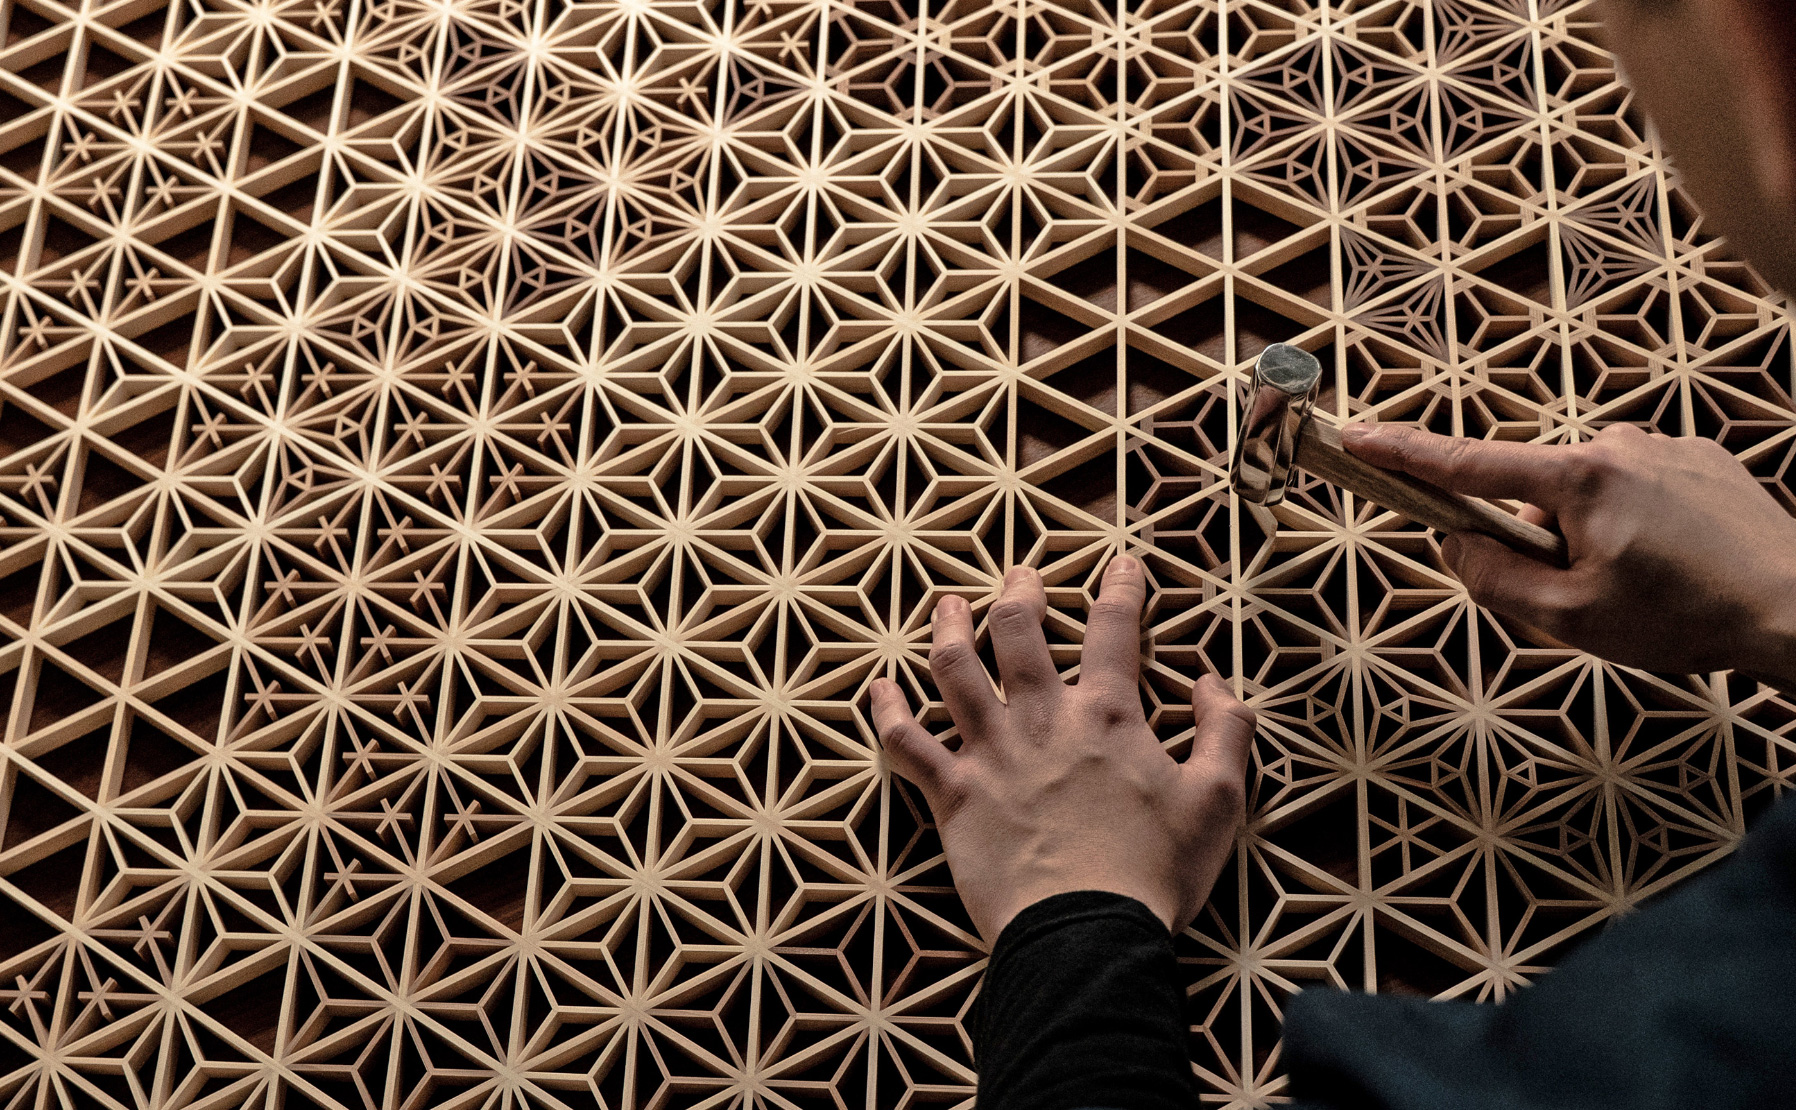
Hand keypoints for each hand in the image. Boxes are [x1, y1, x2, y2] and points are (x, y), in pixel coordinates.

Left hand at [870, 556, 1254, 941]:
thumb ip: (1224, 731)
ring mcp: (990, 753)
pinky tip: (878, 687)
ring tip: (947, 605)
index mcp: (1106, 715)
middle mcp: (1041, 719)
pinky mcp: (953, 794)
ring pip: (954, 668)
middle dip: (1020, 593)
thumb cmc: (1154, 872)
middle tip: (1020, 575)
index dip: (1120, 588)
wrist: (1085, 933)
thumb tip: (1211, 682)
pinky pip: (905, 742)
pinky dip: (886, 711)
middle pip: (1018, 630)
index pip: (1113, 629)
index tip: (1123, 564)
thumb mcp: (1217, 800)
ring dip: (949, 628)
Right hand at [1342, 422, 1795, 681]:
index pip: (1466, 463)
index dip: (1403, 454)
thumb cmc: (1689, 619)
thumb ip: (1494, 579)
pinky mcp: (1703, 458)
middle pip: (1536, 494)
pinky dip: (1642, 527)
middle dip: (1543, 541)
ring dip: (1596, 537)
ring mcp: (1665, 447)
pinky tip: (1680, 566)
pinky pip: (1640, 489)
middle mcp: (1618, 445)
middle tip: (1589, 596)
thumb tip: (1457, 543)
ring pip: (1590, 496)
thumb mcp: (1570, 619)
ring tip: (1650, 588)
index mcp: (1578, 479)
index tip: (1357, 438)